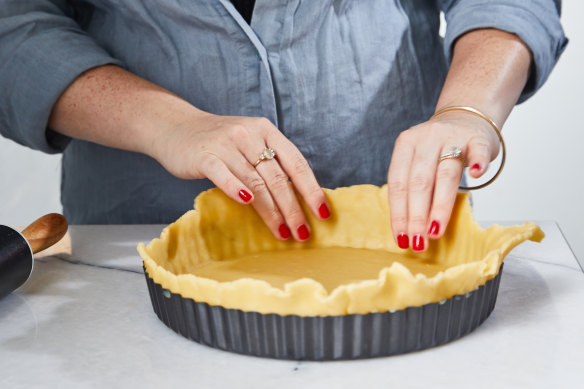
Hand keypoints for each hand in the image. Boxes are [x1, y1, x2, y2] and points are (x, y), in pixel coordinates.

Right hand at [150, 112, 330, 240]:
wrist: (175, 127)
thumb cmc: (219, 142)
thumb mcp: (249, 142)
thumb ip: (269, 163)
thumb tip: (298, 200)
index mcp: (266, 131)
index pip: (296, 162)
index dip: (311, 189)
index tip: (322, 212)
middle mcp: (249, 135)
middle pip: (277, 177)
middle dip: (293, 208)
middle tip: (302, 232)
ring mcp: (226, 144)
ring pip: (255, 182)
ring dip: (271, 211)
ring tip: (282, 232)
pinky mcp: (204, 155)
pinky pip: (224, 175)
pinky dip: (237, 189)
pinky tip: (247, 203)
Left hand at [387, 110, 499, 251]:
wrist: (466, 118)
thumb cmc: (438, 150)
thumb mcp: (418, 162)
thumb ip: (412, 188)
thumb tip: (407, 232)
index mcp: (406, 145)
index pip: (398, 184)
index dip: (399, 213)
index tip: (401, 238)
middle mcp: (426, 139)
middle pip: (419, 182)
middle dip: (416, 216)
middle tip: (418, 242)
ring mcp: (453, 137)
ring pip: (445, 174)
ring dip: (440, 206)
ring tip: (435, 231)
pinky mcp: (478, 138)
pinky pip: (478, 151)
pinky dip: (479, 163)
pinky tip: (477, 176)